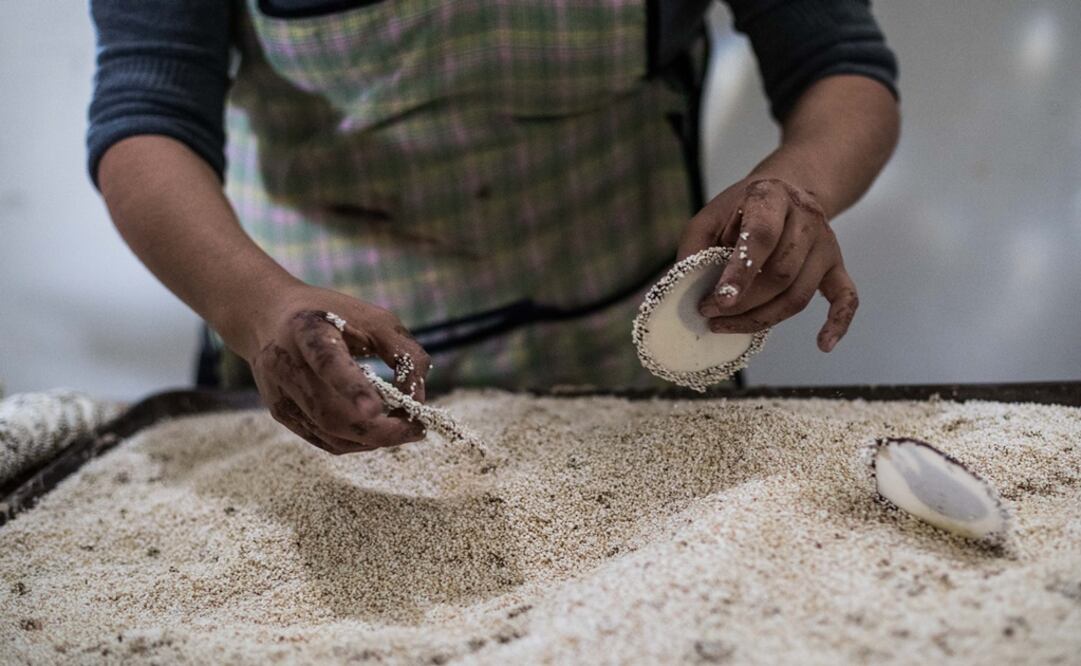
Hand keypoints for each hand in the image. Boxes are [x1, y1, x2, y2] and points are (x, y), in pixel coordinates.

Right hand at [239, 285, 431, 453]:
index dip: (350, 386)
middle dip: (378, 429)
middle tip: (416, 429)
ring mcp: (279, 393)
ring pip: (329, 433)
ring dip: (371, 439)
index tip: (376, 409)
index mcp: (306, 329)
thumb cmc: (332, 314)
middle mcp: (285, 364)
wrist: (269, 316)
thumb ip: (403, 351)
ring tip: (404, 429)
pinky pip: (324, 440)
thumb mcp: (373, 318)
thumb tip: (418, 398)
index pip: (327, 361)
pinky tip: (378, 430)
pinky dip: (357, 441)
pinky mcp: (281, 413)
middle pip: (330, 412)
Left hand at [678, 176, 858, 351]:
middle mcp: (806, 218)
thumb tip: (682, 291)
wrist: (785, 190)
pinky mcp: (837, 265)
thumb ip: (695, 249)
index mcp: (771, 197)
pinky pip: (847, 297)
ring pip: (800, 294)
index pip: (762, 237)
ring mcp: (826, 244)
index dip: (740, 273)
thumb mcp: (709, 218)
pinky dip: (838, 323)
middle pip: (781, 274)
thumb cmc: (740, 210)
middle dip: (743, 302)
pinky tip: (823, 345)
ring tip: (726, 326)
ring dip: (763, 319)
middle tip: (709, 314)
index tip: (717, 301)